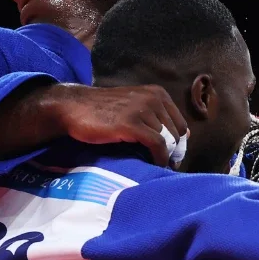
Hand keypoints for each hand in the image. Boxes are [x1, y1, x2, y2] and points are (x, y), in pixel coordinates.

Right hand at [52, 85, 187, 165]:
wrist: (73, 107)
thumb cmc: (103, 111)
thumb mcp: (135, 107)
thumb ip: (157, 117)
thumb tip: (185, 136)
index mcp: (157, 93)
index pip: (180, 124)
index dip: (179, 143)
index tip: (172, 157)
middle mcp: (153, 98)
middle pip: (176, 134)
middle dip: (174, 152)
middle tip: (166, 166)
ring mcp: (142, 110)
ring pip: (168, 139)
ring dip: (165, 157)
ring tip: (157, 166)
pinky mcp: (131, 124)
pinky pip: (157, 145)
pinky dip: (159, 158)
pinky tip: (154, 165)